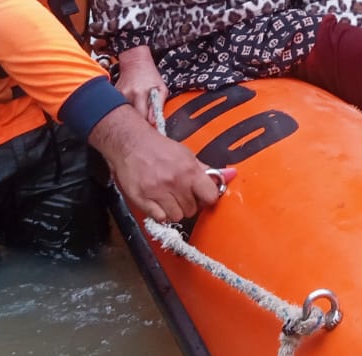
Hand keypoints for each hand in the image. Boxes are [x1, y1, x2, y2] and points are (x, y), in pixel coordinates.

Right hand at [88, 106, 226, 222]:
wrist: (130, 143)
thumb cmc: (159, 149)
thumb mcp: (186, 155)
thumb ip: (205, 170)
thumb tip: (231, 175)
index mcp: (189, 170)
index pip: (210, 196)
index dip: (207, 198)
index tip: (201, 195)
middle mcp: (175, 182)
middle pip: (192, 209)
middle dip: (188, 204)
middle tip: (180, 193)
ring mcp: (157, 192)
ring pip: (177, 216)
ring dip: (174, 210)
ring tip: (168, 197)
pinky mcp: (142, 199)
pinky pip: (160, 218)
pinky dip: (160, 214)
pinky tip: (157, 202)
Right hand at [112, 46, 166, 119]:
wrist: (135, 61)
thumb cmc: (150, 75)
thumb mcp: (161, 88)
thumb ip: (159, 105)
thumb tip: (154, 122)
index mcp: (140, 94)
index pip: (142, 118)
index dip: (147, 125)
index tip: (150, 126)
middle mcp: (128, 95)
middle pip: (131, 119)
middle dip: (137, 123)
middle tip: (144, 121)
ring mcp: (119, 95)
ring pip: (125, 114)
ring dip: (131, 115)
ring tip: (138, 109)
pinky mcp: (114, 95)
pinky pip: (120, 107)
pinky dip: (125, 109)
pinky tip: (131, 103)